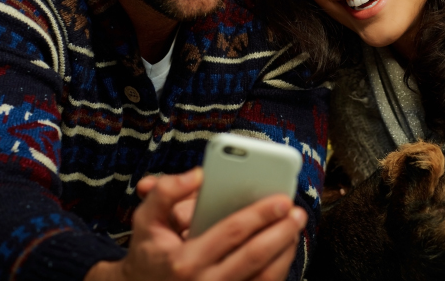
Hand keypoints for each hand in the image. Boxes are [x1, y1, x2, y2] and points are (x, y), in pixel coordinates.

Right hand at [84, 168, 306, 280]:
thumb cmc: (149, 253)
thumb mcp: (146, 220)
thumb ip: (165, 192)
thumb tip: (198, 174)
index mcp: (185, 261)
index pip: (231, 233)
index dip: (260, 214)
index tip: (282, 199)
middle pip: (254, 256)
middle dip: (281, 231)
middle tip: (297, 212)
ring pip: (264, 278)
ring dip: (285, 251)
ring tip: (295, 228)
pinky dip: (278, 269)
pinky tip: (284, 249)